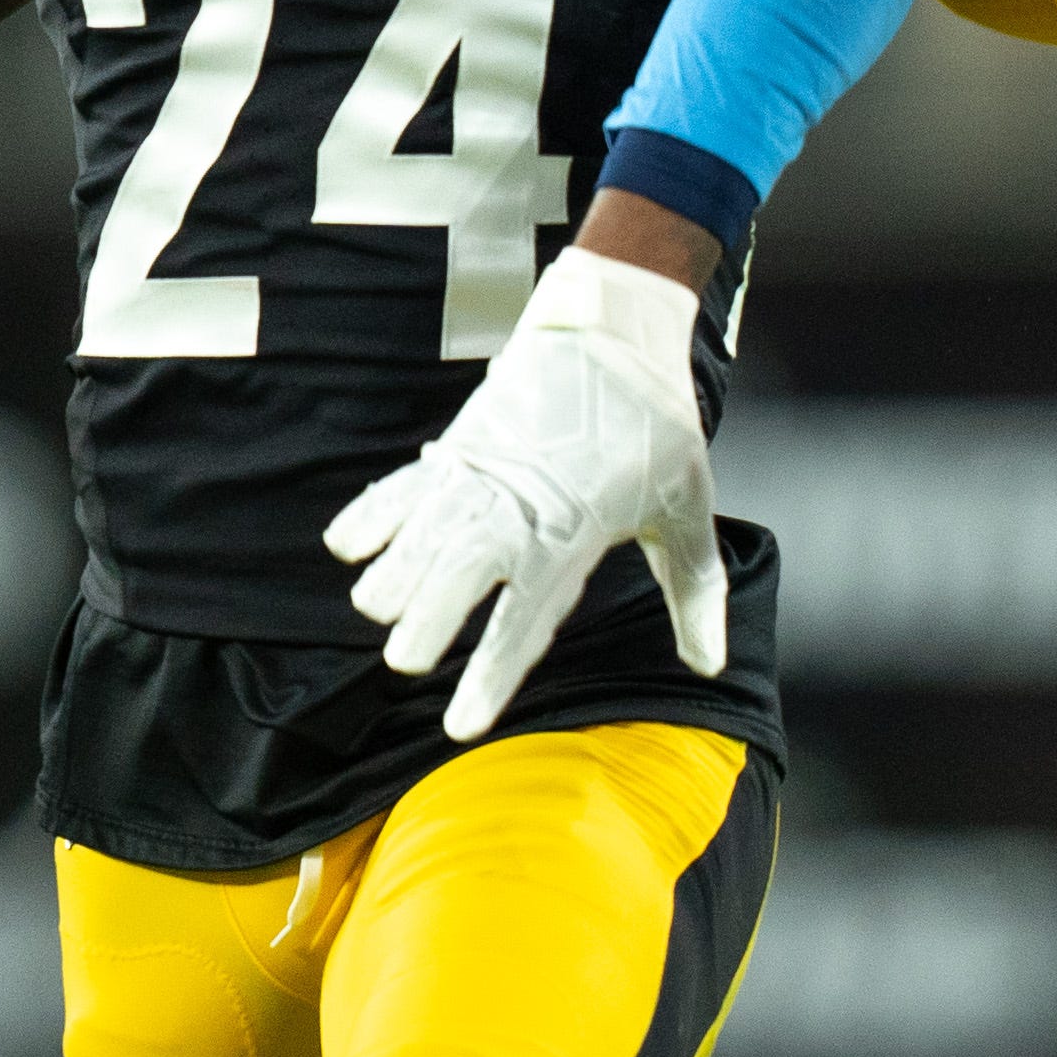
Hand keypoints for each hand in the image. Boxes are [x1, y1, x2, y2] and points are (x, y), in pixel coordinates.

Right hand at [321, 247, 727, 743]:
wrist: (617, 330)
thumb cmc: (659, 426)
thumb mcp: (689, 508)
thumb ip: (695, 590)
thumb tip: (711, 664)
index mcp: (576, 531)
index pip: (526, 619)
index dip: (491, 675)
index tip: (460, 725)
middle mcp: (520, 506)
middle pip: (459, 574)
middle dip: (427, 621)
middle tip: (405, 661)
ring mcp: (482, 471)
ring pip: (423, 531)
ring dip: (394, 572)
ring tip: (375, 608)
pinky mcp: (461, 442)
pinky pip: (406, 484)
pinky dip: (374, 512)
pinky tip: (344, 547)